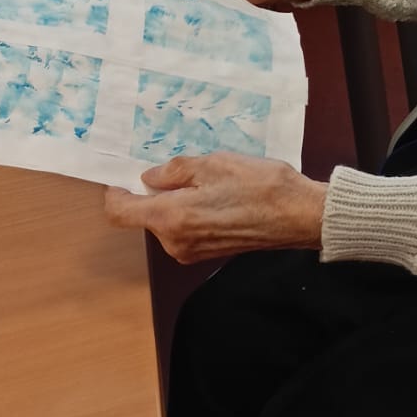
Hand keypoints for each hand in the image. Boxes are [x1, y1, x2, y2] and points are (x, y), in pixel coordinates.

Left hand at [104, 154, 325, 264]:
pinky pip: (186, 230)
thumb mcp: (213, 164)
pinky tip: (219, 195)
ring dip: (177, 201)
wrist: (300, 215)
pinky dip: (192, 212)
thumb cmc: (260, 187)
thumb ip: (174, 171)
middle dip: (156, 192)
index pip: (120, 213)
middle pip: (146, 216)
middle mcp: (176, 242)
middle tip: (182, 168)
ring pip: (168, 221)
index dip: (116, 192)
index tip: (125, 175)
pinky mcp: (208, 253)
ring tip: (209, 179)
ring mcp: (192, 251)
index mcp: (171, 219)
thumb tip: (150, 177)